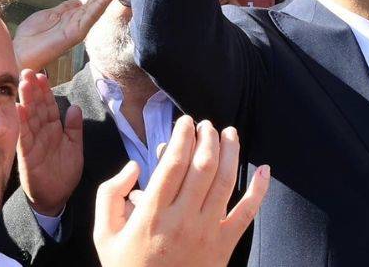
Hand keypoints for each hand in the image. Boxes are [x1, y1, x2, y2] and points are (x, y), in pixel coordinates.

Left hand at [13, 0, 126, 70]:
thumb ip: (64, 8)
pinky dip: (100, 5)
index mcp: (72, 15)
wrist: (19, 52)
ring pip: (99, 6)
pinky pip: (90, 17)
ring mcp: (79, 27)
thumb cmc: (30, 36)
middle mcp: (79, 21)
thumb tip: (79, 1)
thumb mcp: (48, 15)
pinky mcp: (76, 34)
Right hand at [17, 69, 83, 216]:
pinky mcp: (27, 156)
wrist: (56, 198)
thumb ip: (75, 128)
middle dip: (33, 90)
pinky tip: (19, 110)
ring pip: (29, 119)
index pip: (49, 106)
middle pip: (37, 108)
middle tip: (28, 72)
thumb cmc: (64, 173)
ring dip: (26, 101)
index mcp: (53, 130)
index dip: (46, 91)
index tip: (42, 75)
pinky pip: (24, 137)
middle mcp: (42, 134)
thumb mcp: (75, 147)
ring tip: (23, 84)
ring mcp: (33, 144)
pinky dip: (22, 124)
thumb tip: (74, 107)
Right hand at [94, 116, 270, 266]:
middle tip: (206, 125)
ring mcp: (207, 232)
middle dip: (207, 137)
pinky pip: (247, 213)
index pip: (174, 164)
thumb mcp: (104, 234)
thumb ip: (110, 194)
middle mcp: (182, 220)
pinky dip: (259, 190)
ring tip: (229, 134)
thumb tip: (134, 166)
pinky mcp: (224, 245)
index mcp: (152, 215)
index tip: (185, 122)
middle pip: (202, 166)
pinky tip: (264, 170)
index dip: (183, 136)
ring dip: (230, 152)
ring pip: (225, 181)